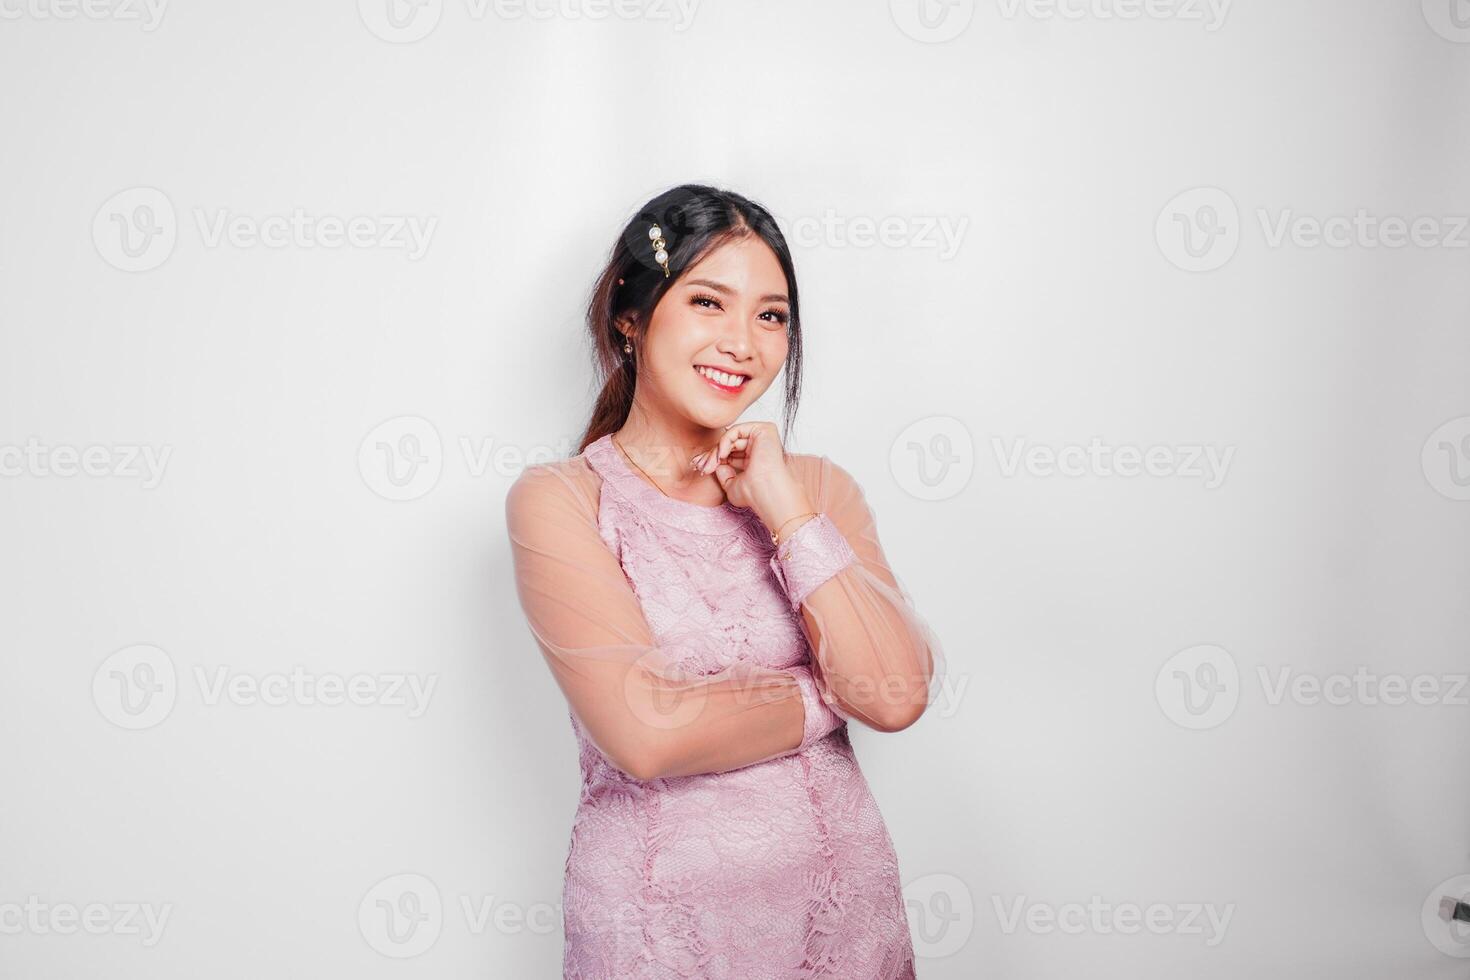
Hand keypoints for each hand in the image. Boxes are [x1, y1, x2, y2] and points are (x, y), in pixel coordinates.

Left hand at [691, 421, 816, 536]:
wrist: (765, 493)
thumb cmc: (754, 494)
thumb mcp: (732, 485)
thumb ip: (724, 473)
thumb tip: (718, 463)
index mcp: (757, 459)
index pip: (731, 452)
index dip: (715, 459)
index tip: (702, 468)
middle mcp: (762, 447)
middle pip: (730, 443)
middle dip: (712, 454)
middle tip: (701, 465)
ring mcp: (764, 438)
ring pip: (731, 436)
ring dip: (716, 450)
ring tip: (711, 464)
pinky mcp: (766, 430)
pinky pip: (737, 429)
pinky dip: (725, 441)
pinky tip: (722, 455)